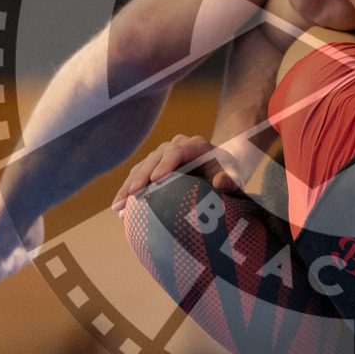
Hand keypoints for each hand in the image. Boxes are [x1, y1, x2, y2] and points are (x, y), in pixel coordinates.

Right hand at [111, 134, 253, 214]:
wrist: (222, 165)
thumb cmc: (229, 172)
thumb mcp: (236, 176)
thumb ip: (231, 180)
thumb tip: (220, 182)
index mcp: (195, 145)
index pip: (176, 151)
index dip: (165, 164)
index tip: (156, 180)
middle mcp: (175, 146)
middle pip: (154, 158)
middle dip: (141, 177)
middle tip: (132, 196)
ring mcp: (162, 154)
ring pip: (141, 167)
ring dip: (128, 186)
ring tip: (118, 207)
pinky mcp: (154, 165)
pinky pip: (138, 175)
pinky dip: (128, 190)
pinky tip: (119, 209)